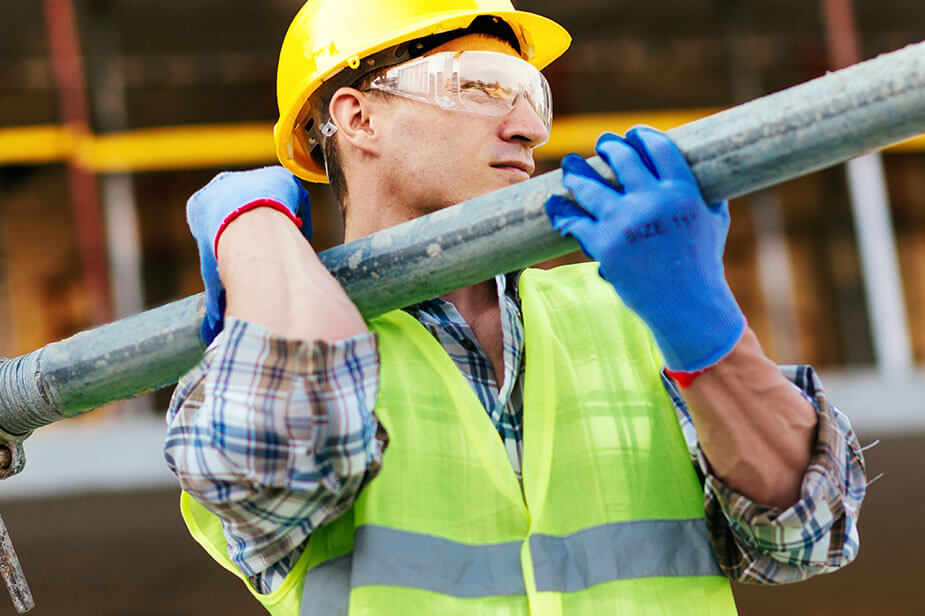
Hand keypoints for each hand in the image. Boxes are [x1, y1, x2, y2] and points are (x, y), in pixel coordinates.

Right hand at [186, 166, 311, 343]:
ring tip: (287, 240)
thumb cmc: (226, 255)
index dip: (232, 239)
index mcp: (200, 205)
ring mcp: (250, 176)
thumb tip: (208, 338)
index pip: (217, 221)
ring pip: (269, 199)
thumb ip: (216, 302)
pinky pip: (292, 196)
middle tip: (270, 249)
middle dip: (256, 225)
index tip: (245, 255)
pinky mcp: (278, 174)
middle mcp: (222, 184)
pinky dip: (297, 211)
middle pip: (243, 207)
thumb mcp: (215, 280)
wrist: (250, 227)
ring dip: (278, 217)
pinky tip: (298, 230)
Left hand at [545, 127, 745, 370]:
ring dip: (576, 173)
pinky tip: (554, 204)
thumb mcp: (714, 221)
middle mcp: (653, 200)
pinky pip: (576, 222)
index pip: (657, 147)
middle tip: (602, 144)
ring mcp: (626, 222)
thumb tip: (703, 167)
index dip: (641, 136)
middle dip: (608, 146)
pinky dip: (562, 212)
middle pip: (621, 158)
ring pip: (590, 186)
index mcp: (683, 190)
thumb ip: (708, 192)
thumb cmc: (702, 263)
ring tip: (569, 167)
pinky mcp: (605, 245)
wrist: (688, 306)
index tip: (632, 134)